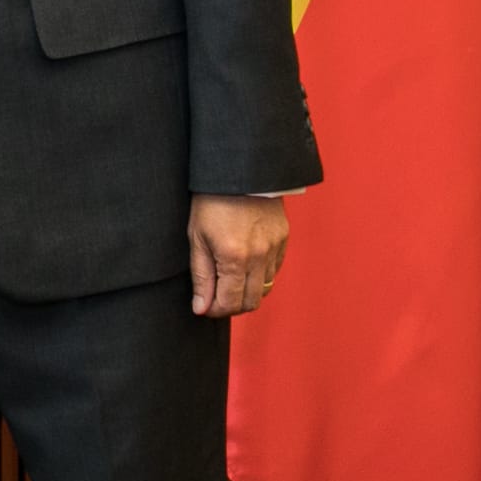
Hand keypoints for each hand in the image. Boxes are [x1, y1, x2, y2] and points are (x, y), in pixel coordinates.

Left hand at [188, 194, 288, 317]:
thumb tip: (201, 307)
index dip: (215, 310)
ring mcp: (274, 249)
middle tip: (216, 297)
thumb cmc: (211, 201)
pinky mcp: (283, 240)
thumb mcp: (197, 237)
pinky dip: (260, 275)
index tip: (205, 306)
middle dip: (231, 305)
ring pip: (264, 289)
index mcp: (234, 258)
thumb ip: (201, 276)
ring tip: (229, 279)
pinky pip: (274, 270)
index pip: (230, 303)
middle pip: (250, 302)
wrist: (238, 170)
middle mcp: (258, 257)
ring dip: (246, 291)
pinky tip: (245, 265)